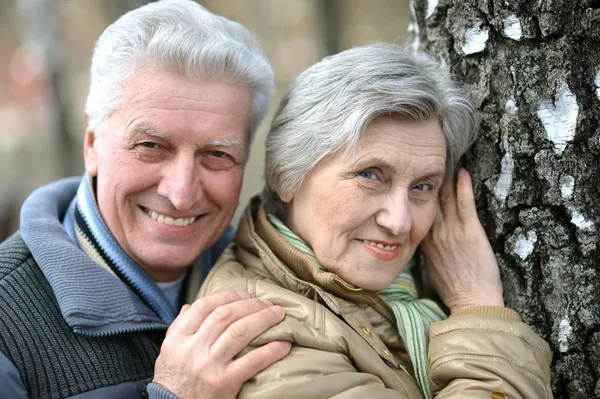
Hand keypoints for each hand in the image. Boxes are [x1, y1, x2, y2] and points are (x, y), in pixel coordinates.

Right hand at [152, 291, 291, 398]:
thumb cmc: (173, 380)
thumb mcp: (168, 351)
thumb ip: (178, 327)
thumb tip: (189, 306)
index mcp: (178, 338)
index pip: (203, 307)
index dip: (227, 296)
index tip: (244, 295)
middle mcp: (193, 349)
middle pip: (225, 315)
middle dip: (250, 305)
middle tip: (267, 303)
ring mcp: (209, 366)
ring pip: (240, 332)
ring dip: (263, 319)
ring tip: (278, 315)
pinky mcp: (224, 383)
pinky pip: (253, 361)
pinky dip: (271, 350)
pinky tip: (283, 344)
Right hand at [421, 168, 503, 313]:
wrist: (471, 302)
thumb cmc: (453, 287)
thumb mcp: (430, 266)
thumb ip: (426, 247)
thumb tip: (422, 234)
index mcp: (423, 240)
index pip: (417, 210)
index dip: (414, 192)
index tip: (412, 177)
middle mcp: (433, 232)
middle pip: (428, 199)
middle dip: (426, 179)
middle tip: (424, 160)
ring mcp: (451, 231)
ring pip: (445, 198)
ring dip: (444, 177)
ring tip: (442, 159)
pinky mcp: (470, 232)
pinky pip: (465, 204)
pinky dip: (463, 187)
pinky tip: (462, 171)